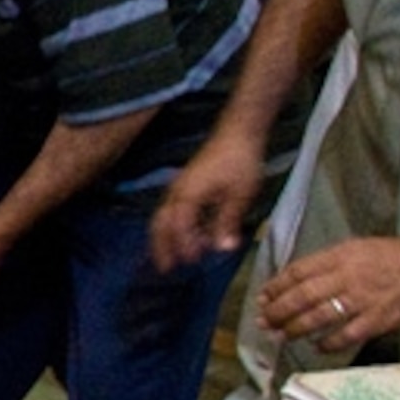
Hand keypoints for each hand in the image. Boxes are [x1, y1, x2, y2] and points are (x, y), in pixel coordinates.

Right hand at [150, 134, 267, 272]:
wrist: (238, 132)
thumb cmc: (240, 162)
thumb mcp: (239, 195)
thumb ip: (227, 222)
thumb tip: (223, 249)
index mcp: (188, 196)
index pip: (178, 227)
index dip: (182, 247)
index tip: (190, 263)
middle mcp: (177, 192)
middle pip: (160, 224)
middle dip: (160, 246)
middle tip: (164, 267)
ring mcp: (178, 187)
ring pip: (161, 216)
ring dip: (163, 237)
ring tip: (167, 255)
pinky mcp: (184, 184)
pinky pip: (169, 209)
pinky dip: (170, 225)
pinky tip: (181, 233)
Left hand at [256, 236, 399, 359]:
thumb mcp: (362, 248)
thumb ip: (332, 263)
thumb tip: (300, 280)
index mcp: (343, 254)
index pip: (298, 271)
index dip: (276, 286)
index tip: (263, 297)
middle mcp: (350, 274)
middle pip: (302, 295)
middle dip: (277, 311)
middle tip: (263, 322)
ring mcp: (366, 298)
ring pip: (318, 317)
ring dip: (294, 329)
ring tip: (281, 335)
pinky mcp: (382, 318)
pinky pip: (346, 335)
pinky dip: (328, 344)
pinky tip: (318, 348)